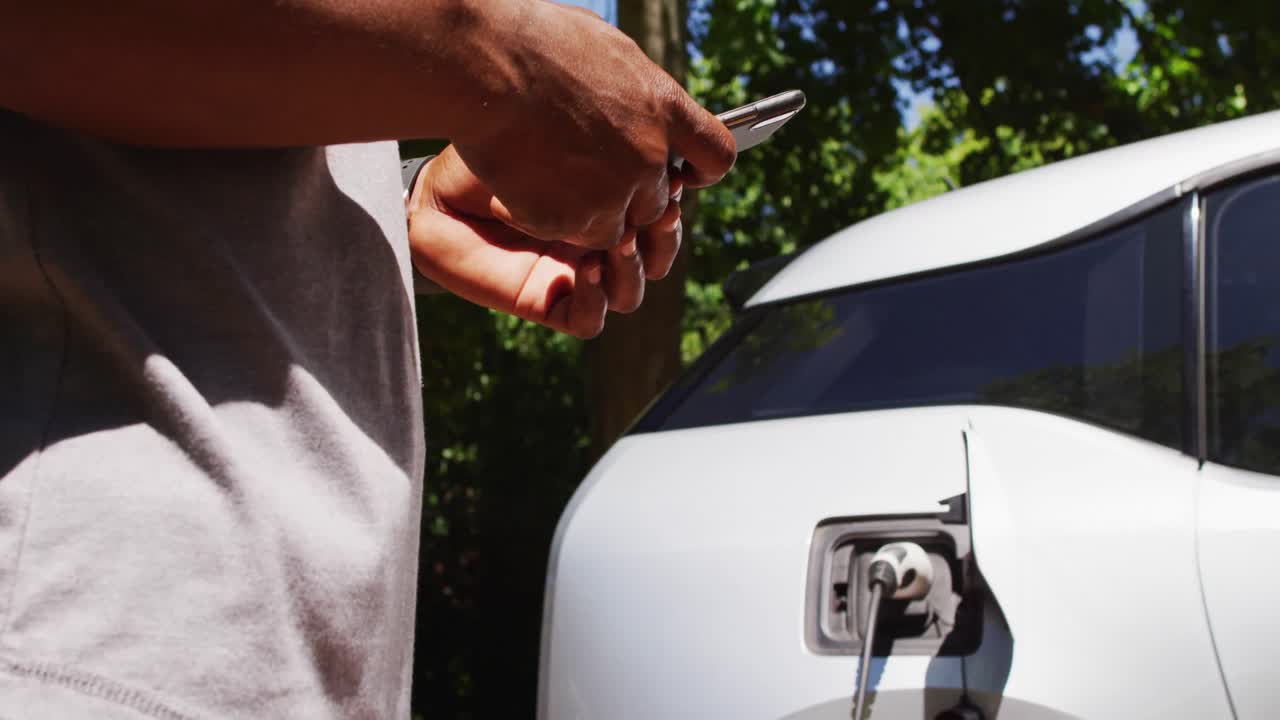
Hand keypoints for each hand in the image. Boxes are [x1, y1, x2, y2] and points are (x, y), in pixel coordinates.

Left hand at [408, 147, 683, 337]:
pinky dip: (596, 299)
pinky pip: (589, 321)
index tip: (675, 181)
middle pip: (657, 254)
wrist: (434, 189)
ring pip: (630, 292)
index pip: (663, 211)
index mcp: (605, 196)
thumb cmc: (491, 150)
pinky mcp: (546, 302)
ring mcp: (573, 271)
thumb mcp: (561, 138)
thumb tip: (679, 148)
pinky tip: (584, 270)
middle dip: (664, 239)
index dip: (675, 204)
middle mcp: (594, 235)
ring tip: (619, 245)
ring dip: (633, 271)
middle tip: (658, 215)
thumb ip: (613, 145)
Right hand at [450, 0, 731, 250]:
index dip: (701, 172)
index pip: (715, 156)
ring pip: (616, 230)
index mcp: (663, 107)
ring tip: (549, 176)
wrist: (485, 63)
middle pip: (658, 204)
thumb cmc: (533, 41)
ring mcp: (612, 193)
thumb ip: (636, 90)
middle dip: (629, 197)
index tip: (684, 175)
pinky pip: (569, 235)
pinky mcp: (571, 219)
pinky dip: (550, 219)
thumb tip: (644, 103)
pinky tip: (524, 184)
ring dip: (589, 215)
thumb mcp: (606, 50)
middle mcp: (648, 157)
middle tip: (585, 173)